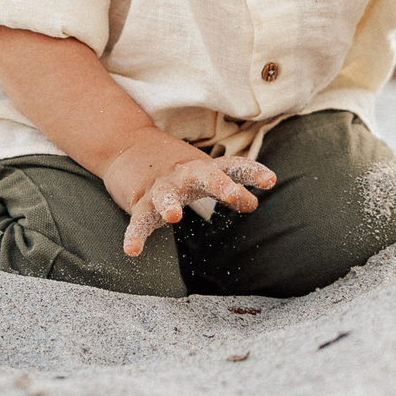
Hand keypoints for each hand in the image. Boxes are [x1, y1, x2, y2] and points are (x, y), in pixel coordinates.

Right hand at [99, 130, 276, 257]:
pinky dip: (134, 235)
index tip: (271, 181)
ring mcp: (159, 186)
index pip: (232, 167)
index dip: (252, 172)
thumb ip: (228, 189)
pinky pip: (138, 219)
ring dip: (169, 204)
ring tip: (173, 217)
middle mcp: (183, 174)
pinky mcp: (138, 200)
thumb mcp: (203, 173)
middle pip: (203, 175)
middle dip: (219, 184)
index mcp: (203, 168)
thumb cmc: (173, 165)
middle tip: (233, 195)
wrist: (124, 144)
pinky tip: (132, 251)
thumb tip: (253, 205)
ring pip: (165, 194)